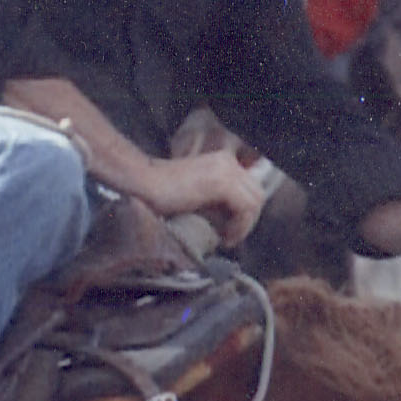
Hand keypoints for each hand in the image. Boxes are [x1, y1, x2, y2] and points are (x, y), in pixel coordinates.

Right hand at [137, 146, 266, 245]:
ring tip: (226, 238)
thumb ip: (216, 202)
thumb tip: (232, 222)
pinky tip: (225, 236)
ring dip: (244, 225)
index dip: (246, 213)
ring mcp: (225, 170)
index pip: (251, 188)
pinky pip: (245, 207)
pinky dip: (239, 226)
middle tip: (230, 237)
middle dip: (248, 220)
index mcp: (223, 162)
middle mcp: (227, 162)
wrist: (143, 183)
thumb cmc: (162, 195)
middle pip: (257, 194)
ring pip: (255, 200)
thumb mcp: (197, 197)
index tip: (231, 231)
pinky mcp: (221, 182)